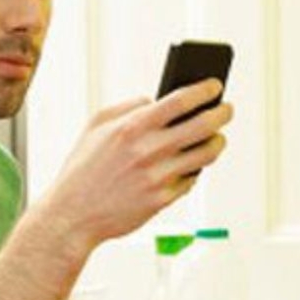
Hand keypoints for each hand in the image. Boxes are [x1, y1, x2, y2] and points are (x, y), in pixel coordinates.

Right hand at [39, 79, 233, 249]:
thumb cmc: (83, 167)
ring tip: (218, 137)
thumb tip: (157, 99)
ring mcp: (158, 177)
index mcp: (132, 126)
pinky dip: (195, 170)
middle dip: (222, 113)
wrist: (73, 214)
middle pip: (203, 125)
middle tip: (227, 109)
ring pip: (205, 154)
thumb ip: (128, 107)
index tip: (216, 85)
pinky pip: (191, 179)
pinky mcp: (163, 200)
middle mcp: (149, 150)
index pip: (180, 100)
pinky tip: (194, 164)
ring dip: (218, 142)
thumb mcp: (96, 126)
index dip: (204, 90)